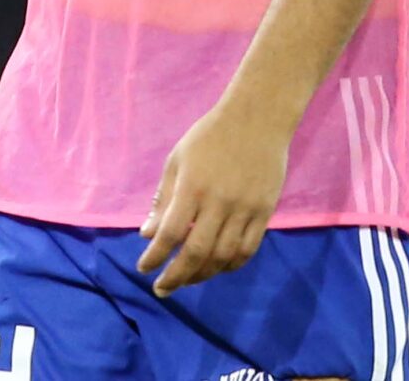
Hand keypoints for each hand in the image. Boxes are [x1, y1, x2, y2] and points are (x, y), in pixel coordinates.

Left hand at [135, 97, 292, 295]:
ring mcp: (245, 209)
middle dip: (175, 276)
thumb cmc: (210, 136)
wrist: (258, 118)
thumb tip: (147, 234)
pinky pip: (247, 250)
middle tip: (162, 289)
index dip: (155, 256)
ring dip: (202, 275)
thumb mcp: (177, 159)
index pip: (170, 233)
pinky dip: (230, 265)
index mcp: (192, 187)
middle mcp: (219, 202)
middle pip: (196, 253)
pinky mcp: (264, 212)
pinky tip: (216, 268)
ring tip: (187, 280)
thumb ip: (163, 198)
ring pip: (223, 257)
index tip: (143, 269)